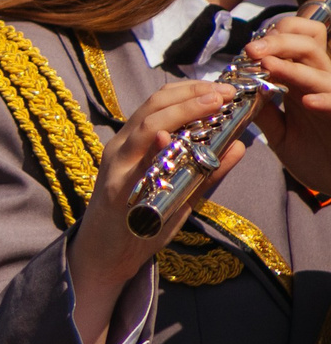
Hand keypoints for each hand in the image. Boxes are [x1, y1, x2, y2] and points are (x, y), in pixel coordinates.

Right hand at [70, 75, 240, 343]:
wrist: (104, 257)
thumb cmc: (140, 223)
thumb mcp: (176, 190)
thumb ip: (205, 169)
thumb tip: (238, 145)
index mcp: (132, 144)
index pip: (158, 104)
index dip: (191, 90)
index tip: (222, 87)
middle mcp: (121, 150)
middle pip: (152, 108)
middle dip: (192, 95)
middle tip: (225, 92)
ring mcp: (118, 168)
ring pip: (145, 126)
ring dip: (181, 111)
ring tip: (214, 103)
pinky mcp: (118, 190)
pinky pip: (138, 163)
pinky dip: (158, 146)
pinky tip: (176, 137)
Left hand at [247, 14, 330, 198]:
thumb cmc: (315, 157)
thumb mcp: (280, 134)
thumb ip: (264, 112)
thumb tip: (238, 93)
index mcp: (303, 83)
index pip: (294, 43)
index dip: (273, 38)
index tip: (246, 49)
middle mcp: (321, 84)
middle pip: (308, 45)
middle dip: (279, 41)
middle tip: (251, 50)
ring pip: (321, 71)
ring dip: (294, 67)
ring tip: (268, 65)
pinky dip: (326, 99)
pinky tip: (306, 101)